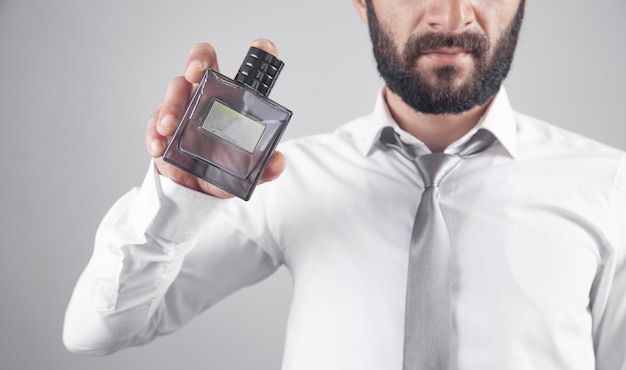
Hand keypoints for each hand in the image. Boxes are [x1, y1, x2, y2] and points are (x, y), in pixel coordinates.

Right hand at [145, 40, 286, 197]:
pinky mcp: (162, 124)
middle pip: (203, 62)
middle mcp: (208, 95)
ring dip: (171, 104)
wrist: (193, 191)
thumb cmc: (219, 168)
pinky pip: (155, 120)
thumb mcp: (244, 171)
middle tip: (195, 73)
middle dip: (198, 60)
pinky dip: (154, 133)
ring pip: (176, 87)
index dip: (258, 53)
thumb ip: (263, 168)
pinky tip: (159, 146)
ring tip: (170, 126)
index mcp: (233, 100)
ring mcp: (184, 106)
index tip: (263, 46)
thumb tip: (277, 163)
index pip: (247, 70)